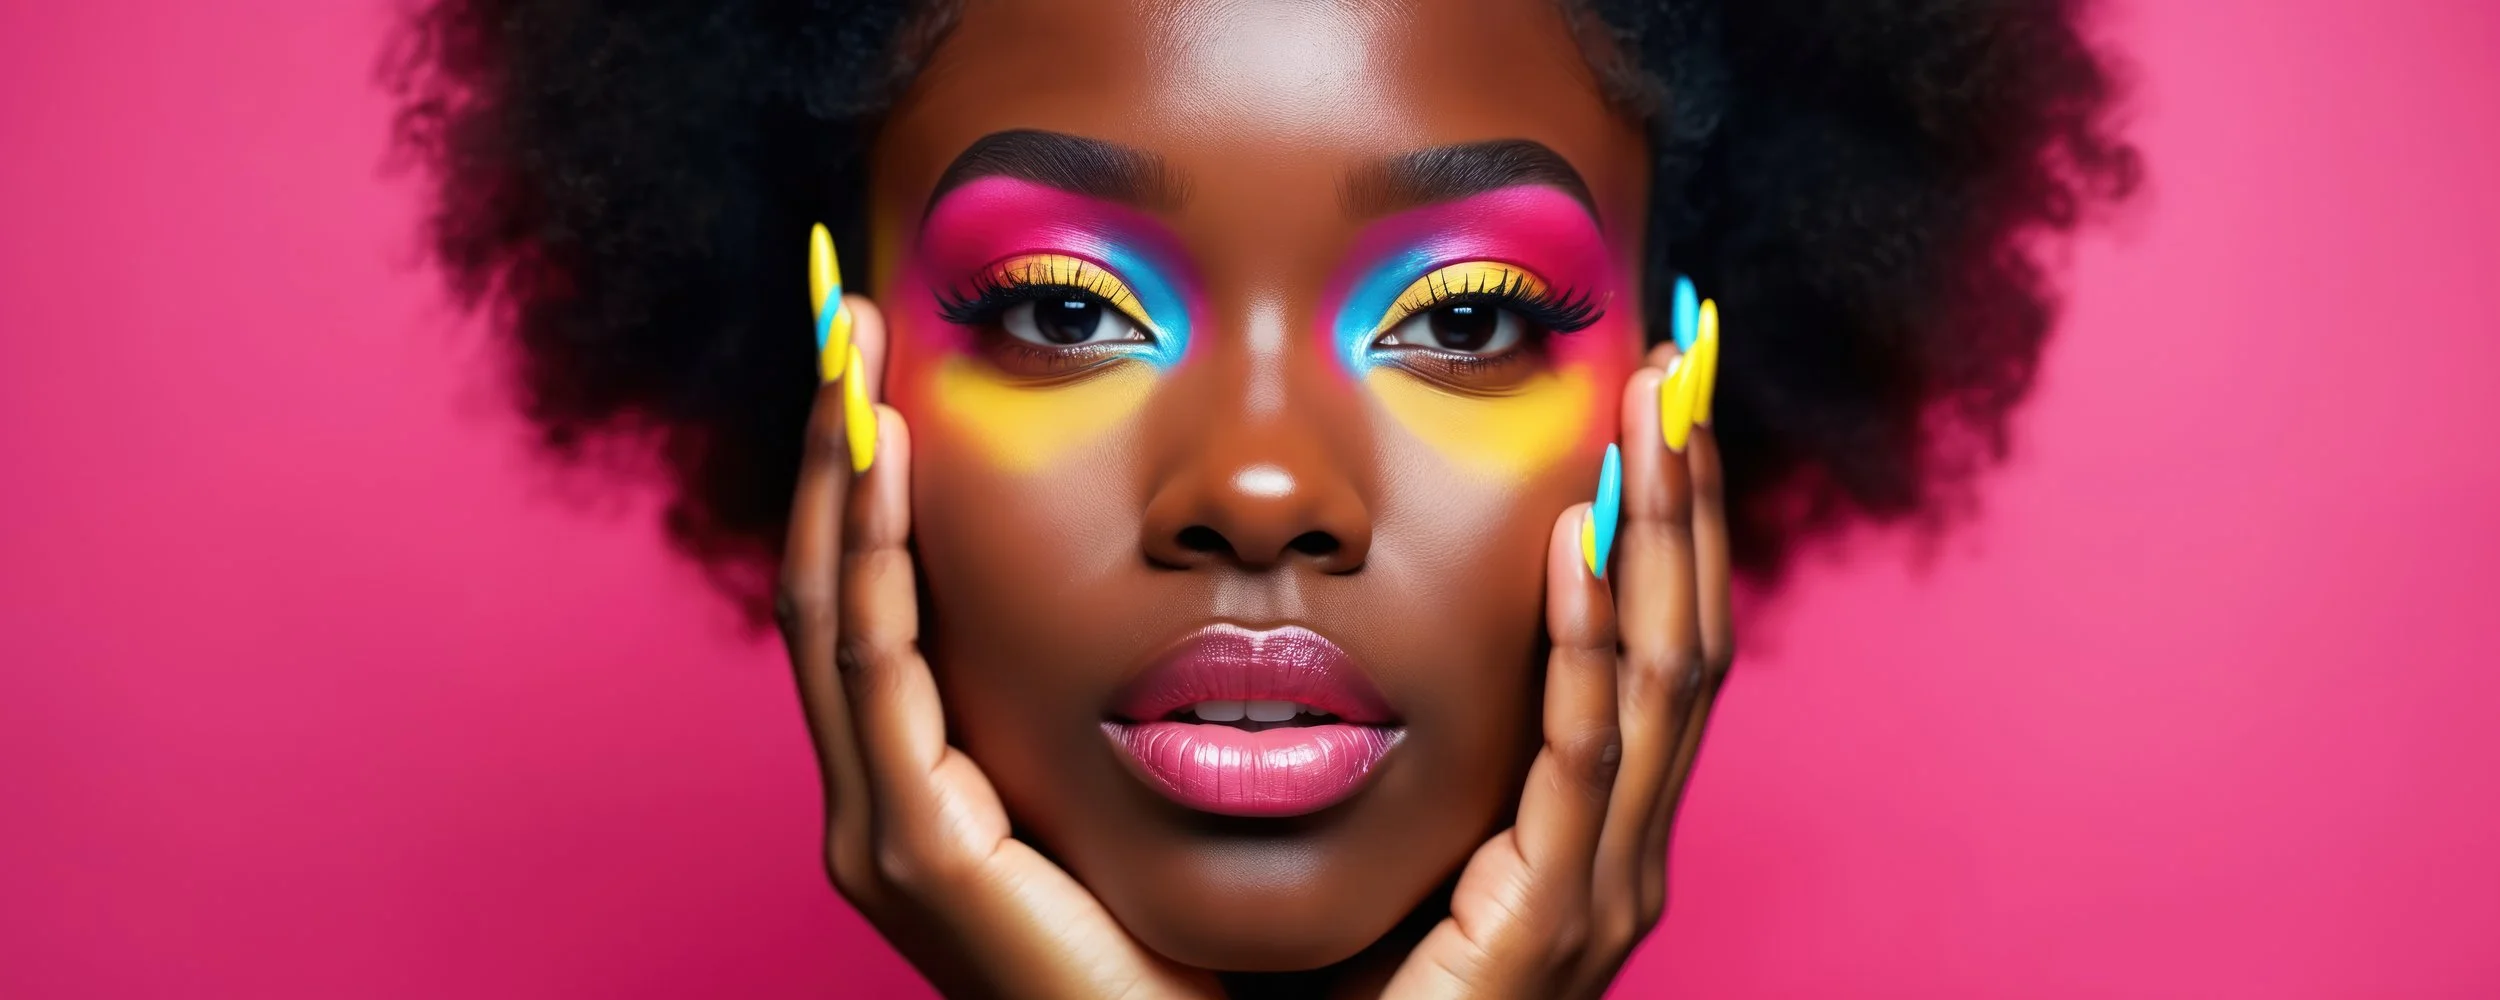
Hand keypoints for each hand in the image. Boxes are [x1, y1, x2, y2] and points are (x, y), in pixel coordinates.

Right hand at [774, 294, 1222, 999]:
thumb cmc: (1198, 945)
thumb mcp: (1144, 784)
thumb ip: (1125, 695)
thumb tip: (1189, 576)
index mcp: (936, 787)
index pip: (878, 604)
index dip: (871, 483)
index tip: (888, 365)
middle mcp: (887, 802)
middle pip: (832, 589)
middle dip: (832, 450)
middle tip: (844, 318)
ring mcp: (887, 827)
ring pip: (832, 610)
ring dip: (835, 475)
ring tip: (848, 356)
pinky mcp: (918, 850)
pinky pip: (877, 666)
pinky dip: (870, 550)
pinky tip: (883, 453)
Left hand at [1383, 335, 1734, 999]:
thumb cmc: (1327, 994)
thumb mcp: (1373, 834)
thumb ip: (1380, 736)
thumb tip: (1330, 608)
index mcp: (1582, 827)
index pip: (1648, 640)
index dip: (1661, 517)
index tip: (1650, 394)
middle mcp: (1615, 852)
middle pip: (1686, 637)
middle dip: (1689, 495)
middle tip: (1685, 353)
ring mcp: (1598, 893)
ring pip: (1667, 679)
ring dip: (1667, 533)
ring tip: (1659, 408)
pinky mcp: (1550, 931)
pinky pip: (1585, 763)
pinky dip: (1593, 647)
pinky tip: (1579, 545)